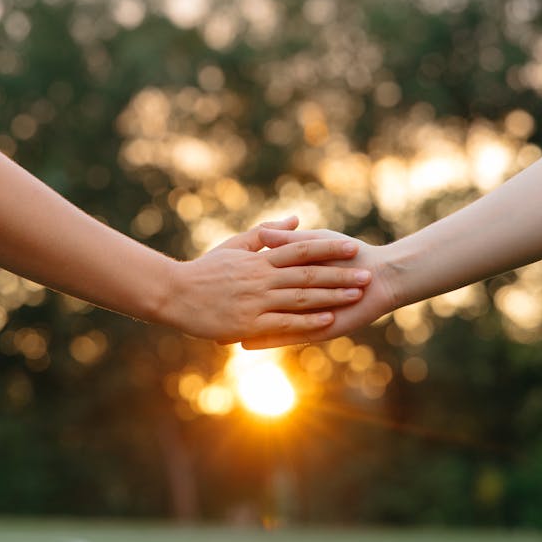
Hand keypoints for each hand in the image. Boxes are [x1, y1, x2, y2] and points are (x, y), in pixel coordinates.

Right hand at [165, 217, 372, 342]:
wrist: (174, 294)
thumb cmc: (205, 269)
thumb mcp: (235, 245)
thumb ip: (266, 233)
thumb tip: (295, 218)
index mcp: (259, 258)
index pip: (301, 249)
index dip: (328, 248)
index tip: (352, 246)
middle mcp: (261, 278)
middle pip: (308, 274)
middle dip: (339, 274)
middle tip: (366, 274)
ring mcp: (256, 301)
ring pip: (301, 298)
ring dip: (331, 297)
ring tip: (355, 295)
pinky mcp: (249, 323)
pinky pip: (284, 322)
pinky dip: (307, 321)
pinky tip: (328, 321)